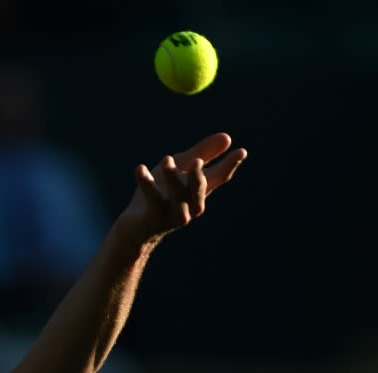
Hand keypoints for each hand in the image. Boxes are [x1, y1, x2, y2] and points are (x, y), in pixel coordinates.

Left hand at [118, 132, 246, 244]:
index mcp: (198, 192)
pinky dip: (147, 184)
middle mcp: (189, 206)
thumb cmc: (161, 195)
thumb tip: (227, 137)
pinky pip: (152, 201)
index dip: (229, 165)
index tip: (241, 151)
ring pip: (177, 198)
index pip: (218, 178)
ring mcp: (173, 215)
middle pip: (198, 191)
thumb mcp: (180, 169)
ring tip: (167, 158)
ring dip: (173, 179)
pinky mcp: (153, 220)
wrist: (136, 229)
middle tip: (197, 161)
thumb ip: (202, 153)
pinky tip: (140, 168)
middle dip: (198, 177)